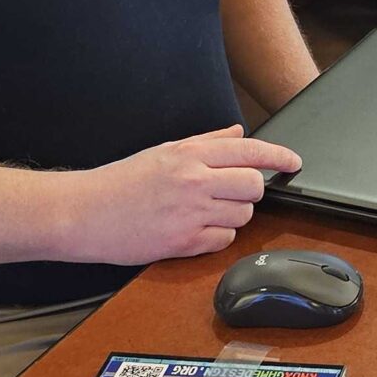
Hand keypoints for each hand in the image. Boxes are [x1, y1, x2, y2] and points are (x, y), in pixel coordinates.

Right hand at [63, 125, 303, 263]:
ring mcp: (190, 213)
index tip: (294, 162)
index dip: (280, 157)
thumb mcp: (164, 150)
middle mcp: (194, 181)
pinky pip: (223, 241)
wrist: (82, 213)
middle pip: (254, 186)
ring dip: (233, 216)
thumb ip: (206, 142)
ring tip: (205, 212)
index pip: (251, 151)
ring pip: (243, 216)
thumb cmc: (121, 181)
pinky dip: (217, 237)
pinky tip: (195, 230)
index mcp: (190, 155)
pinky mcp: (183, 243)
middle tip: (231, 194)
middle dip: (249, 191)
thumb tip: (239, 133)